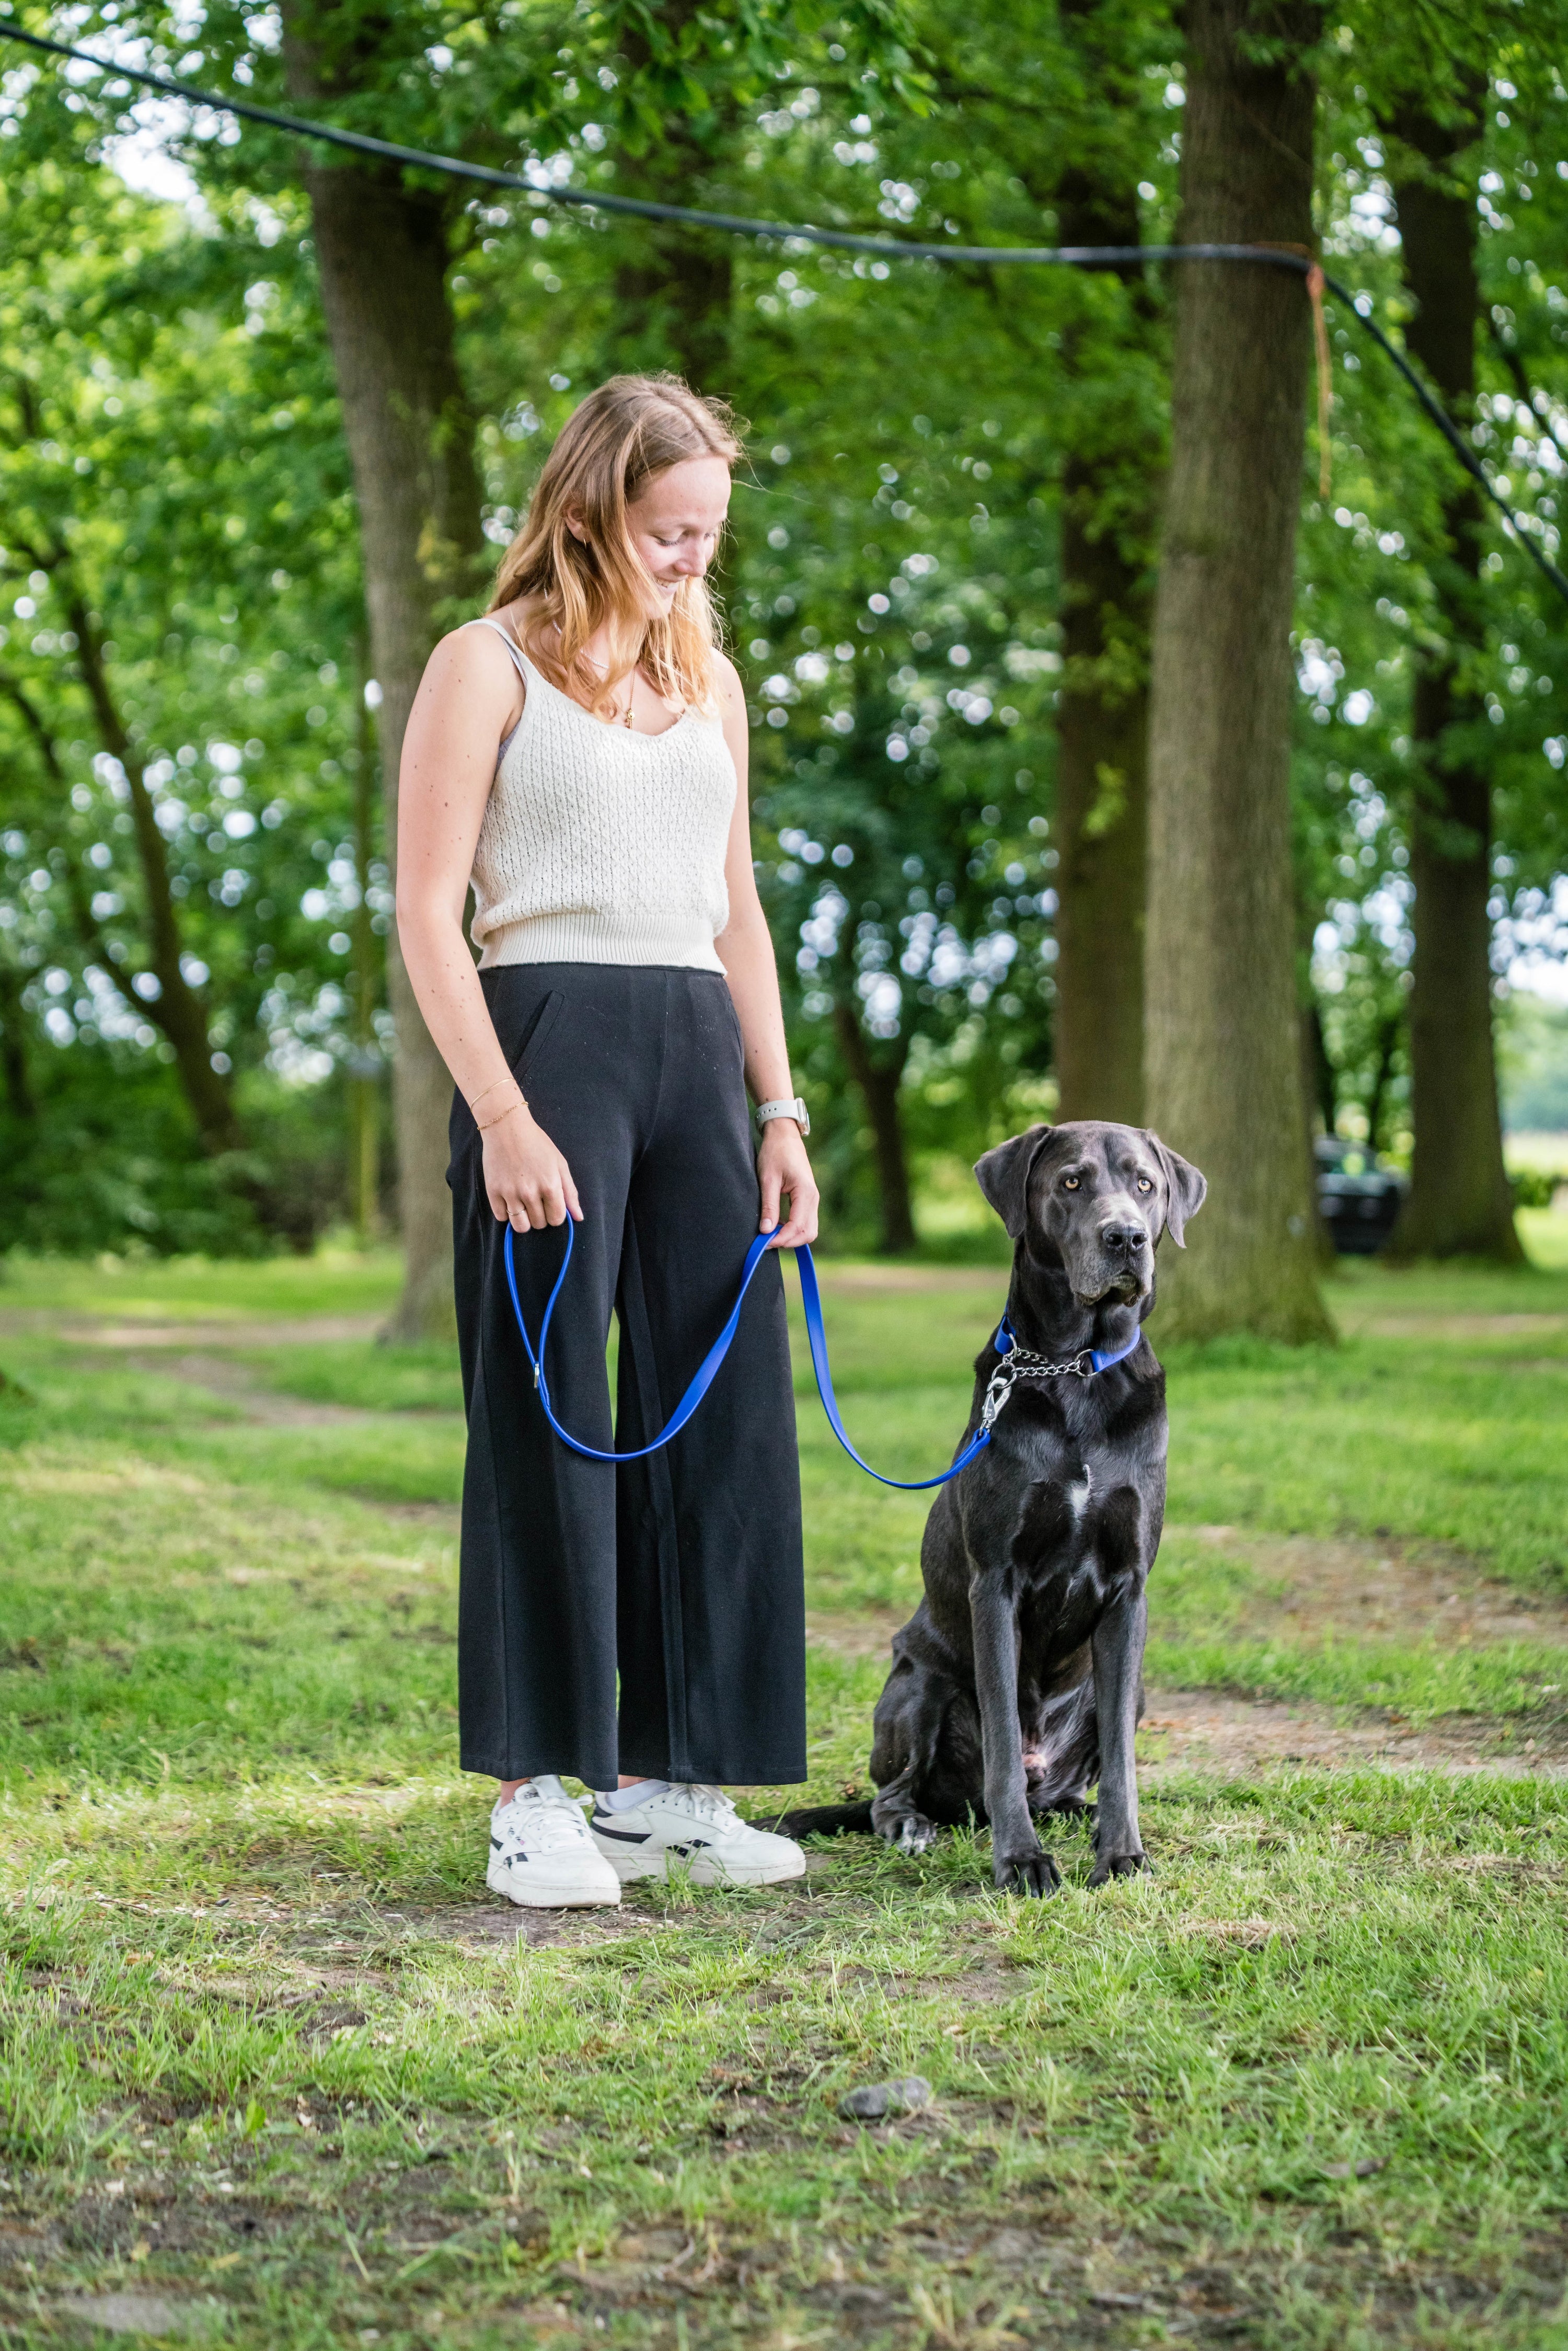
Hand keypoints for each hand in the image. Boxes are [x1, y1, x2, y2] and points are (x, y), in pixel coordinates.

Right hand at [482, 1104, 581, 1229]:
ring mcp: (510, 1193)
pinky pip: (501, 1217)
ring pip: (520, 1227)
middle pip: (539, 1224)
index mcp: (550, 1186)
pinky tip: (510, 1199)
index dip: (556, 1214)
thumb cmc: (537, 1144)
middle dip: (540, 1216)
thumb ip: (570, 1192)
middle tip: (536, 1199)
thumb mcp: (560, 1164)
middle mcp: (530, 1192)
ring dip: (524, 1220)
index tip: (551, 1205)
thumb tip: (578, 1217)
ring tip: (523, 1205)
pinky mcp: (493, 1192)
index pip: (557, 1219)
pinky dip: (506, 1213)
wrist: (507, 1128)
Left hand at [757, 1119, 818, 1248]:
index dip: (782, 1239)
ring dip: (791, 1237)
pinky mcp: (808, 1198)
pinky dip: (793, 1229)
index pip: (798, 1226)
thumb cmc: (775, 1152)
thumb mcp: (768, 1179)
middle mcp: (813, 1197)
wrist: (784, 1134)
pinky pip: (805, 1221)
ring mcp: (813, 1198)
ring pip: (809, 1230)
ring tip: (770, 1235)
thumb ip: (769, 1206)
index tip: (764, 1243)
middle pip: (808, 1233)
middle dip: (789, 1242)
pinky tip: (777, 1226)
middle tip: (767, 1242)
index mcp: (805, 1192)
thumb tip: (766, 1231)